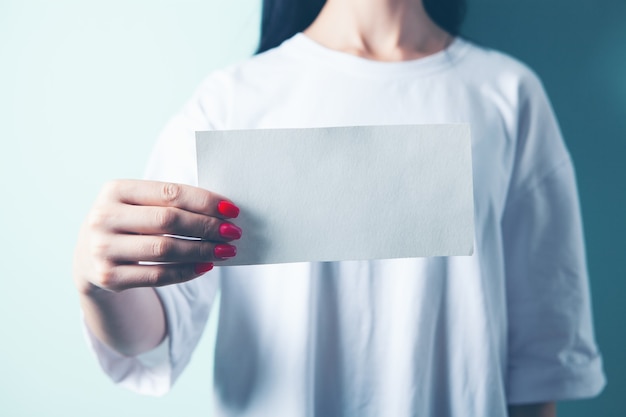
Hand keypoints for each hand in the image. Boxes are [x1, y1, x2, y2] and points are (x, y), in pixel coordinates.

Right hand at [73, 179, 241, 293]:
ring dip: (202, 250)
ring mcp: (103, 249)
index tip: (232, 209)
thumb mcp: (138, 204)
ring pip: (166, 250)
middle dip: (207, 226)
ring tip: (226, 250)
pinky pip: (158, 276)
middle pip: (169, 221)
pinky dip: (187, 271)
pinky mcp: (109, 278)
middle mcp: (103, 217)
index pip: (169, 192)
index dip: (204, 201)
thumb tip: (222, 210)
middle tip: (233, 232)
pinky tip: (206, 266)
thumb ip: (171, 203)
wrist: (89, 256)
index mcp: (115, 190)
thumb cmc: (129, 223)